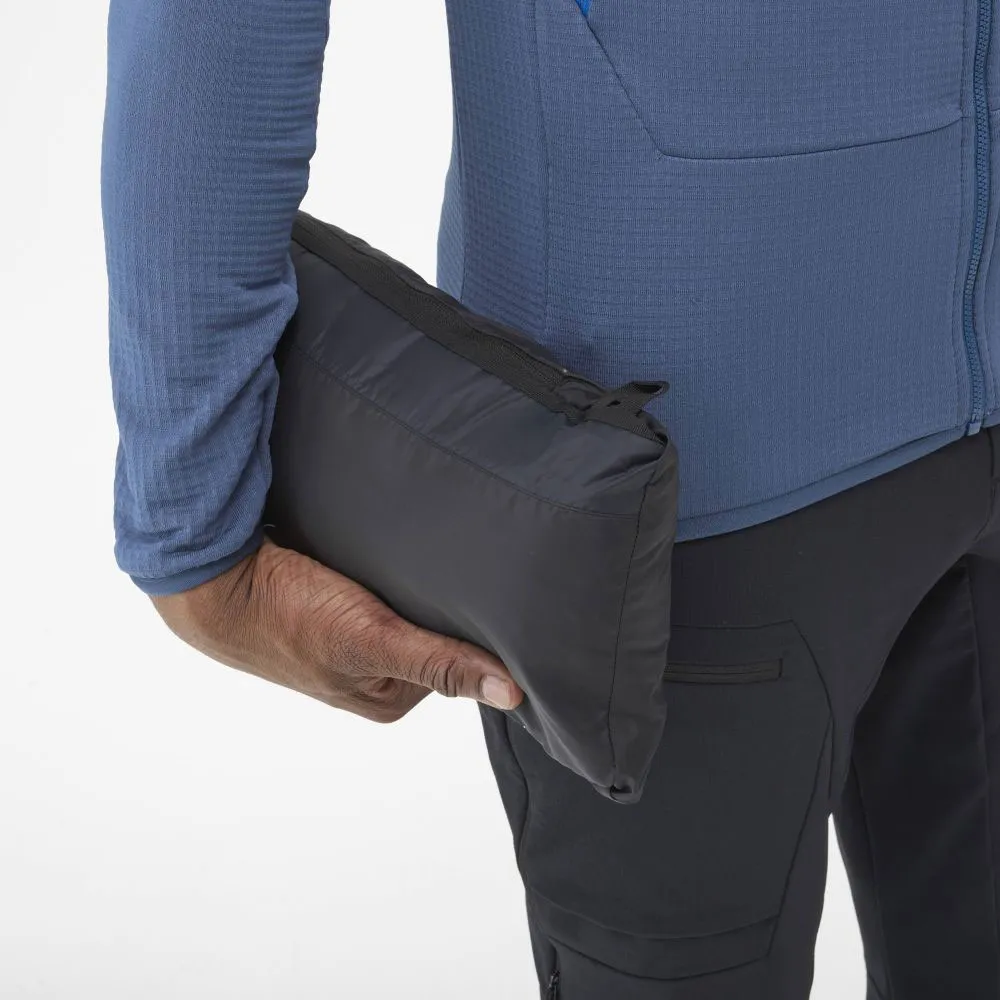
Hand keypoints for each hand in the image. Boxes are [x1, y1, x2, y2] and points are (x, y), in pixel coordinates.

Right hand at [150, 538, 522, 721]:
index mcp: (388, 699)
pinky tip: (379, 553)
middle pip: (430, 631)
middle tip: (433, 565)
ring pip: (403, 609)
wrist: (212, 583)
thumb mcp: (372, 640)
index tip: (476, 590)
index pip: (457, 657)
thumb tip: (512, 693)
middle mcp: (372, 677)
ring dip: (408, 582)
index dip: (469, 623)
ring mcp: (348, 644)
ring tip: (409, 554)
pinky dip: (381, 572)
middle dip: (435, 600)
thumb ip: (439, 662)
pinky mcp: (330, 612)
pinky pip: (374, 590)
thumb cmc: (287, 615)